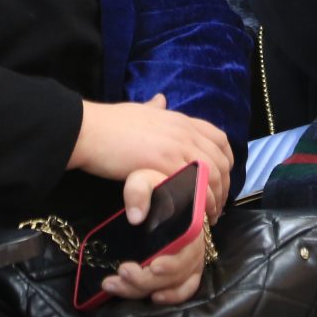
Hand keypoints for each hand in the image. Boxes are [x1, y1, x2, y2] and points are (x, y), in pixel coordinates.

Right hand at [69, 93, 232, 209]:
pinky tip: (196, 215)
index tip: (223, 178)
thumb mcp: (139, 109)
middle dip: (224, 186)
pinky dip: (199, 202)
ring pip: (210, 175)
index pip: (219, 138)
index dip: (227, 160)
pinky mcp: (164, 165)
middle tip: (218, 205)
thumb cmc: (110, 122)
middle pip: (219, 160)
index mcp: (181, 119)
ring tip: (209, 217)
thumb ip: (155, 108)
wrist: (89, 130)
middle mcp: (184, 132)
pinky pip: (192, 185)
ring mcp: (176, 147)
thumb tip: (161, 99)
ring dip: (214, 199)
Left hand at [100, 166, 207, 304]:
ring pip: (173, 283)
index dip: (171, 263)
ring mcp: (191, 259)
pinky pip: (186, 289)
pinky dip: (172, 296)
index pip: (187, 250)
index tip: (151, 265)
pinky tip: (153, 298)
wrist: (159, 194)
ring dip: (144, 289)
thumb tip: (136, 218)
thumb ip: (138, 190)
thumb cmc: (154, 188)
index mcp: (190, 223)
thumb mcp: (143, 180)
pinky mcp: (185, 269)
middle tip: (121, 272)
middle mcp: (195, 244)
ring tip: (114, 284)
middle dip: (145, 278)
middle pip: (176, 272)